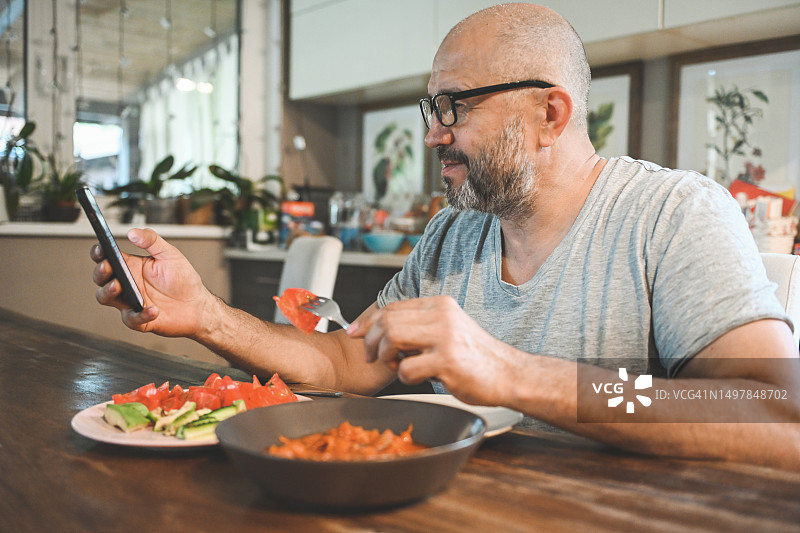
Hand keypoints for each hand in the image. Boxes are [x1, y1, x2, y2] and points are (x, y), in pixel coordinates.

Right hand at [91, 228, 214, 337]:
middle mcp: (127, 284)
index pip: (106, 257)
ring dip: (108, 292)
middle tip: (108, 266)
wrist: (197, 304)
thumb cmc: (183, 280)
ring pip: (106, 298)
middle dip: (100, 272)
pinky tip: (153, 308)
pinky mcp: (139, 319)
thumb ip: (152, 241)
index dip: (99, 252)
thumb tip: (133, 232)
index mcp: (131, 266)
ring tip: (119, 286)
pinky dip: (140, 314)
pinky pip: (132, 319)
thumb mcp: (169, 254)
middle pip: (101, 278)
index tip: (101, 248)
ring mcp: (130, 302)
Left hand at [349, 295, 515, 405]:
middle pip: (387, 320)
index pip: (392, 306)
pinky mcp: (447, 361)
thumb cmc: (476, 357)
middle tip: (372, 357)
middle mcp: (441, 316)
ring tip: (397, 367)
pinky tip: (419, 378)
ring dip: (386, 357)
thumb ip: (420, 325)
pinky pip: (407, 369)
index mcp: (440, 305)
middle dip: (371, 341)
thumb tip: (382, 329)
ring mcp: (445, 337)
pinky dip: (405, 377)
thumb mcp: (449, 329)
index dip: (368, 320)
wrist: (509, 374)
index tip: (355, 333)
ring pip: (392, 338)